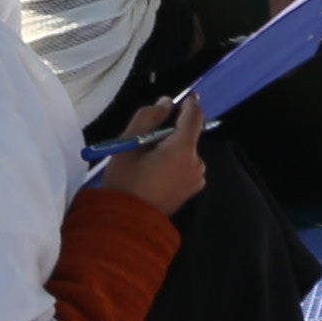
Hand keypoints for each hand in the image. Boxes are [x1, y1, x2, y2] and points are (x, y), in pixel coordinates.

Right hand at [101, 90, 209, 209]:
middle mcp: (196, 163)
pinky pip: (185, 166)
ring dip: (172, 149)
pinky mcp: (192, 190)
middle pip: (189, 136)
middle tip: (147, 138)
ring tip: (147, 159)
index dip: (189, 103)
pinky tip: (155, 172)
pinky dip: (174, 163)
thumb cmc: (124, 181)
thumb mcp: (129, 143)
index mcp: (182, 150)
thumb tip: (166, 103)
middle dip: (172, 131)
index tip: (185, 97)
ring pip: (186, 152)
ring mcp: (196, 179)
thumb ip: (149, 117)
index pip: (194, 116)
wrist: (126, 223)